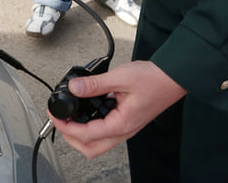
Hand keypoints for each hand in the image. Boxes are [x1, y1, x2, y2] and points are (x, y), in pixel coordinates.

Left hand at [48, 60, 186, 158]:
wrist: (173, 77)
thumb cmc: (154, 79)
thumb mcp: (121, 77)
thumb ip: (95, 84)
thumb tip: (74, 88)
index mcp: (121, 124)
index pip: (87, 135)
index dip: (65, 126)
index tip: (54, 115)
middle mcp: (124, 131)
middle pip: (91, 149)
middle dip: (70, 138)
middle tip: (59, 120)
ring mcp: (125, 129)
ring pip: (98, 144)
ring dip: (80, 135)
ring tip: (69, 117)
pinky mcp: (126, 122)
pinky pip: (105, 133)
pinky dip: (91, 128)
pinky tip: (86, 112)